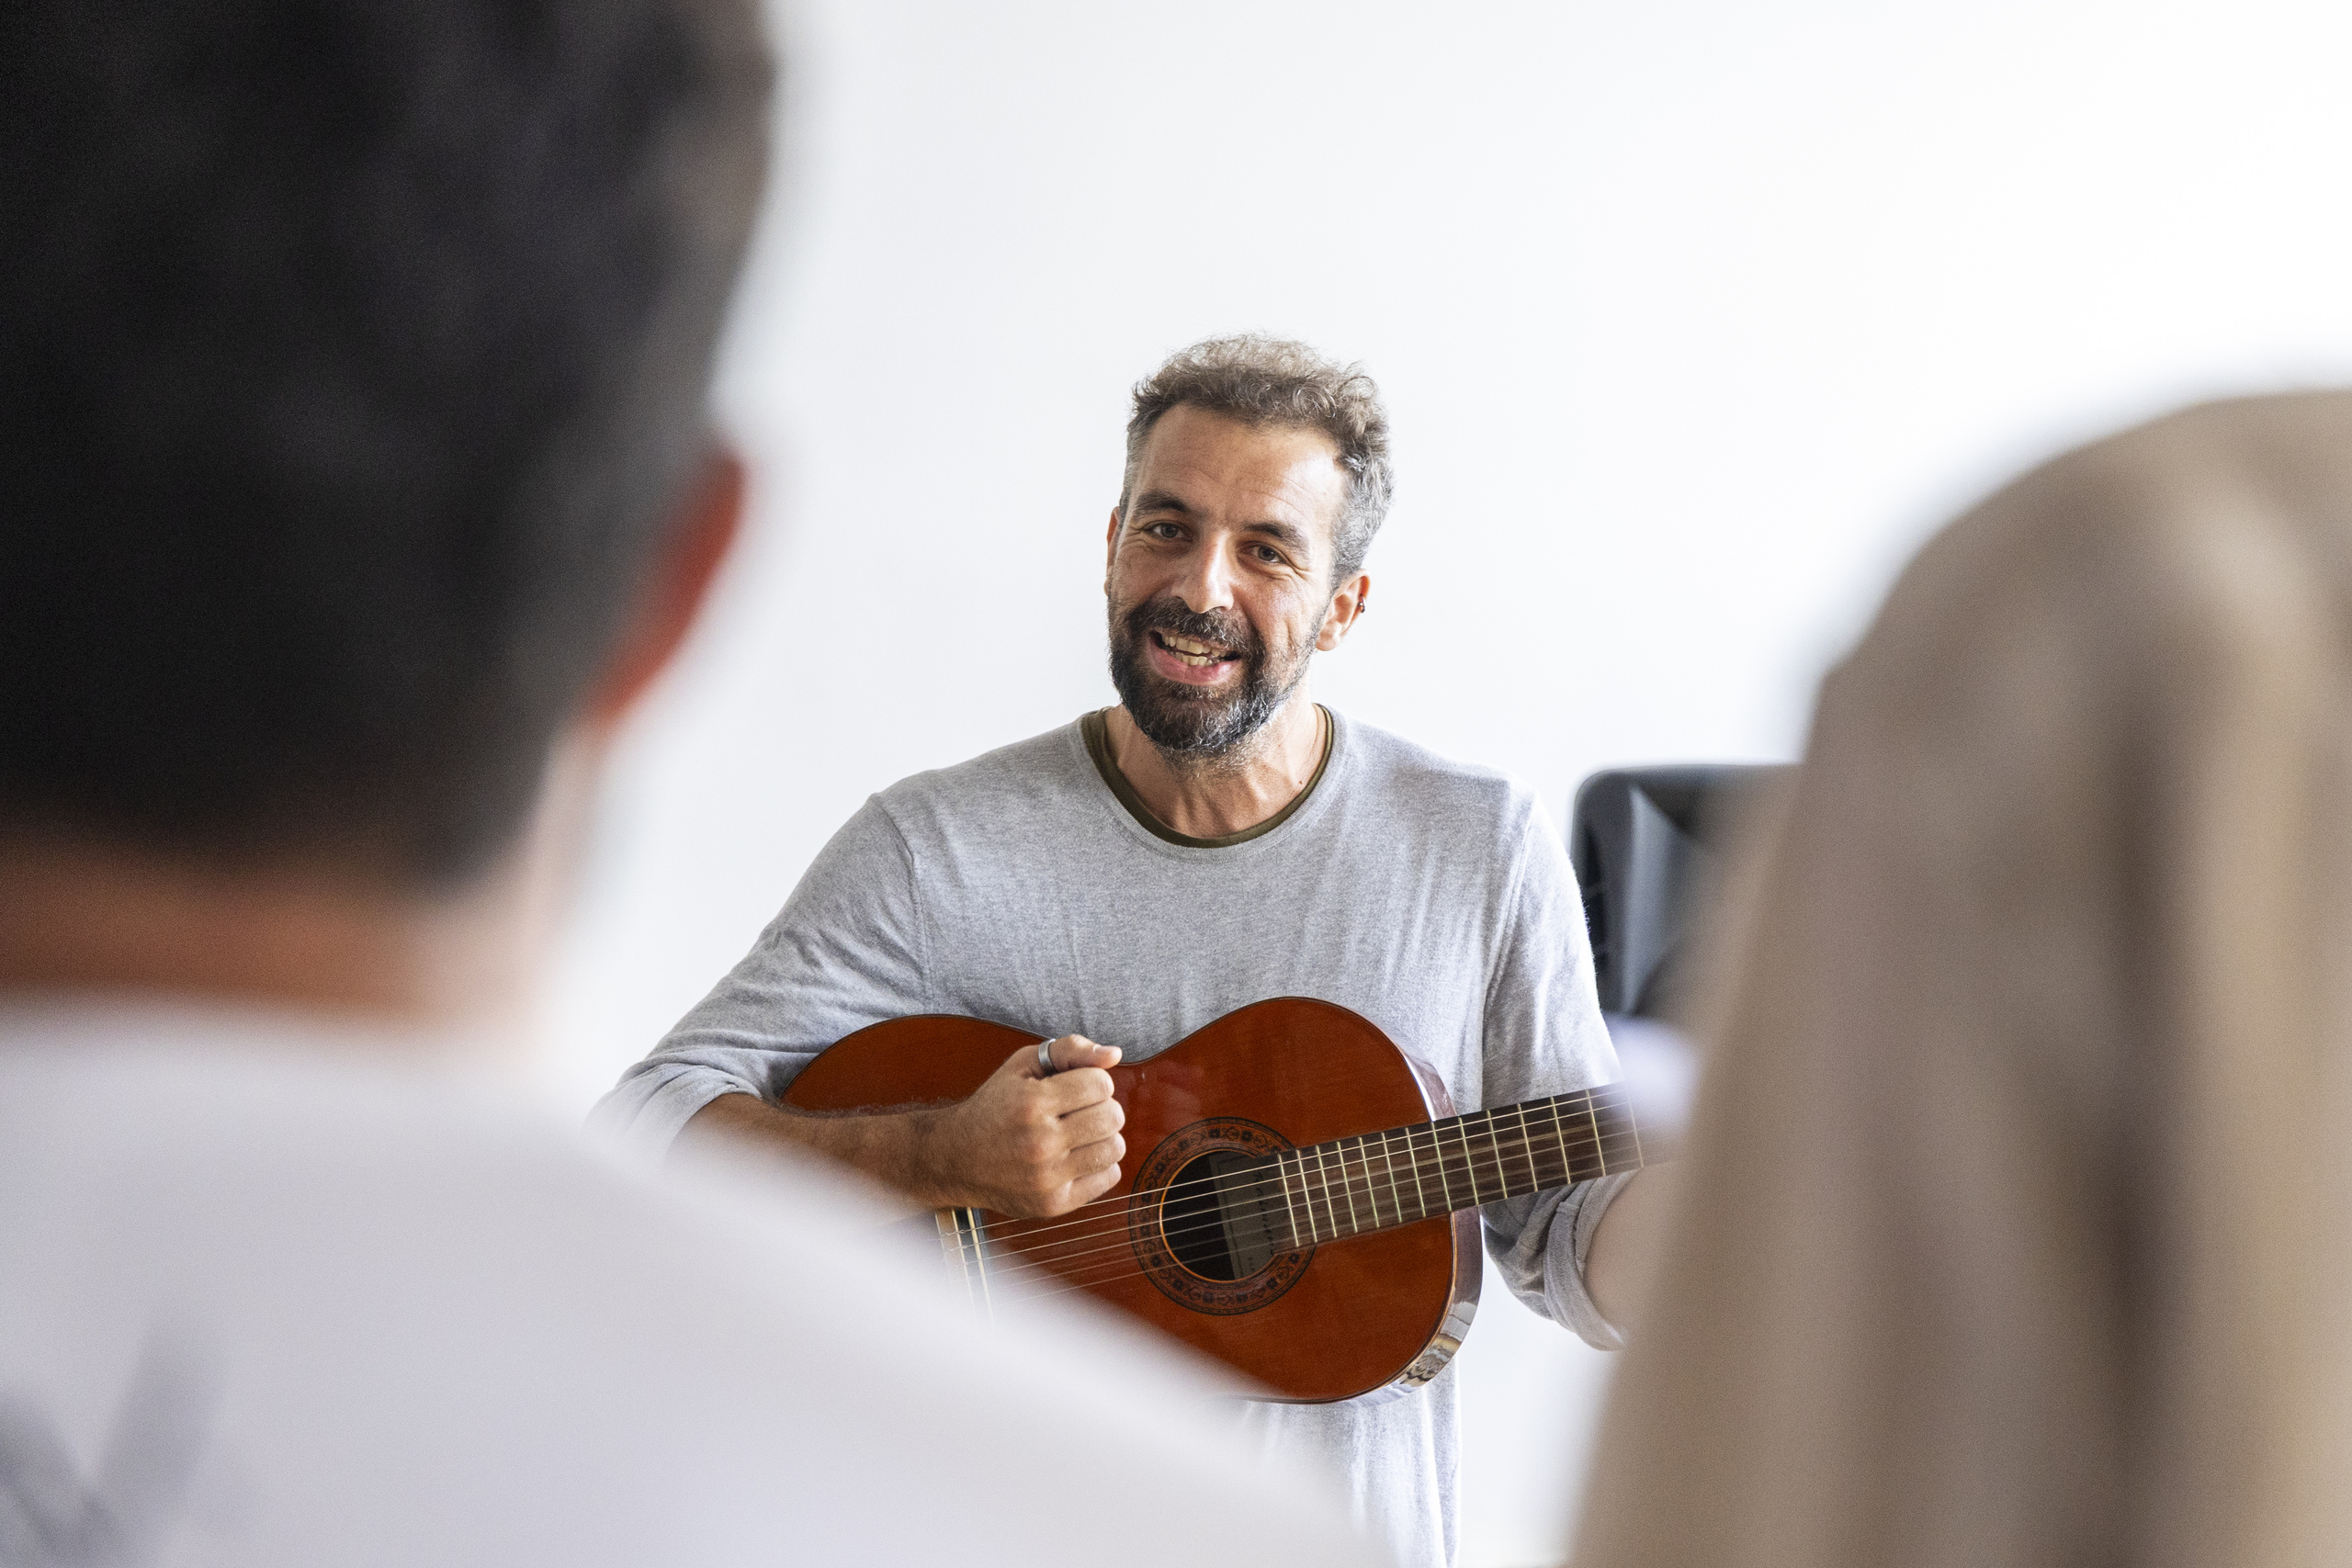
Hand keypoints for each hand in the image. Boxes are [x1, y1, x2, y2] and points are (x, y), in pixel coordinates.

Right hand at [917, 1037, 1125, 1217]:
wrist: (956, 1159)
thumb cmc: (996, 1106)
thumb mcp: (1022, 1065)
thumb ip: (1070, 1049)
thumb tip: (1114, 1055)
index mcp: (1031, 1103)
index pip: (1101, 1084)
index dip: (1093, 1081)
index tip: (1076, 1087)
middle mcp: (1039, 1143)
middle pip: (1112, 1116)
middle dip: (1102, 1107)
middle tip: (1080, 1110)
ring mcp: (1047, 1178)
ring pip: (1115, 1148)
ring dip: (1104, 1136)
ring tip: (1080, 1133)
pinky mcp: (1054, 1204)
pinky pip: (1109, 1177)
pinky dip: (1100, 1164)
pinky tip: (1077, 1156)